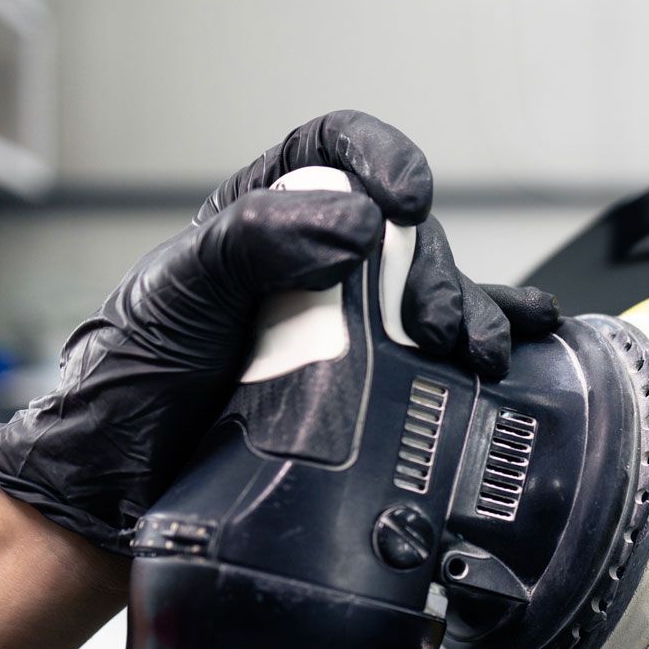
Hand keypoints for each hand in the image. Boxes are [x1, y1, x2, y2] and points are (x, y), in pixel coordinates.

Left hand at [0, 110, 559, 552]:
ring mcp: (348, 331)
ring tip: (476, 352)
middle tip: (432, 320)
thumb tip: (356, 222)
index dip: (380, 159)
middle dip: (434, 268)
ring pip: (433, 294)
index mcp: (261, 219)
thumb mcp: (175, 296)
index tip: (403, 201)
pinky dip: (499, 337)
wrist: (117, 497)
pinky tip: (530, 338)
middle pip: (403, 234)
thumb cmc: (129, 386)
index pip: (333, 151)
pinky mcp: (373, 390)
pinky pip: (448, 352)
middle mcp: (313, 267)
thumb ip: (255, 241)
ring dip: (472, 314)